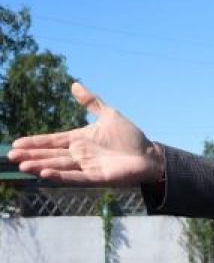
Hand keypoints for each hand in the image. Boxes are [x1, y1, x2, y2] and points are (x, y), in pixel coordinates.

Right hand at [5, 82, 163, 185]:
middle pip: (50, 155)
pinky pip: (76, 177)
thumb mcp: (109, 115)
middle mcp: (79, 154)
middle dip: (31, 155)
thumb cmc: (131, 137)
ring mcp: (87, 166)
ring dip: (41, 166)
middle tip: (11, 157)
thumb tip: (74, 85)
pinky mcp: (97, 177)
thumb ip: (91, 102)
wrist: (151, 155)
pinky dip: (61, 176)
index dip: (35, 142)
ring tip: (24, 166)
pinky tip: (46, 174)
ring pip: (59, 166)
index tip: (16, 144)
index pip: (52, 140)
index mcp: (79, 140)